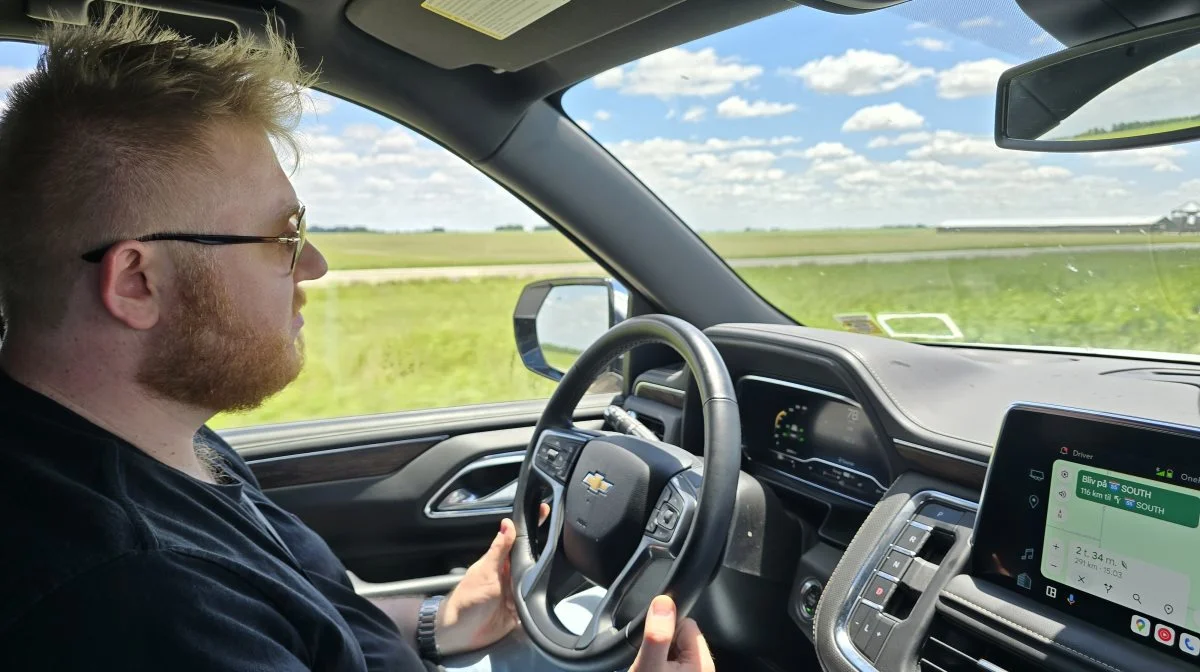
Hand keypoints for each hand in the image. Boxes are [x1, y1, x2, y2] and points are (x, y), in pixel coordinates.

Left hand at [434, 503, 548, 655]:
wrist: (463, 634)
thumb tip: (507, 523)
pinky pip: (537, 598)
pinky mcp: (523, 608)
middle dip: (547, 547)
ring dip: (547, 572)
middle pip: (533, 556)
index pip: (519, 538)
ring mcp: (518, 590)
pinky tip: (554, 587)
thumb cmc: (467, 600)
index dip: (532, 524)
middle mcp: (511, 573)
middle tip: (563, 536)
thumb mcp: (485, 572)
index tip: (545, 508)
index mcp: (501, 560)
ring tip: (562, 561)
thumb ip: (498, 550)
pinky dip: (544, 594)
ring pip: (538, 576)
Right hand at [630, 595, 715, 671]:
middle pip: (679, 636)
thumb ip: (658, 634)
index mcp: (702, 662)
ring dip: (658, 655)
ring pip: (673, 650)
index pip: (686, 623)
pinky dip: (659, 664)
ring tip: (647, 669)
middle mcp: (701, 668)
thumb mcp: (650, 665)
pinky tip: (649, 671)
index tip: (654, 642)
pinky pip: (670, 663)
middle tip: (648, 660)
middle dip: (661, 643)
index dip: (665, 628)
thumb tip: (663, 602)